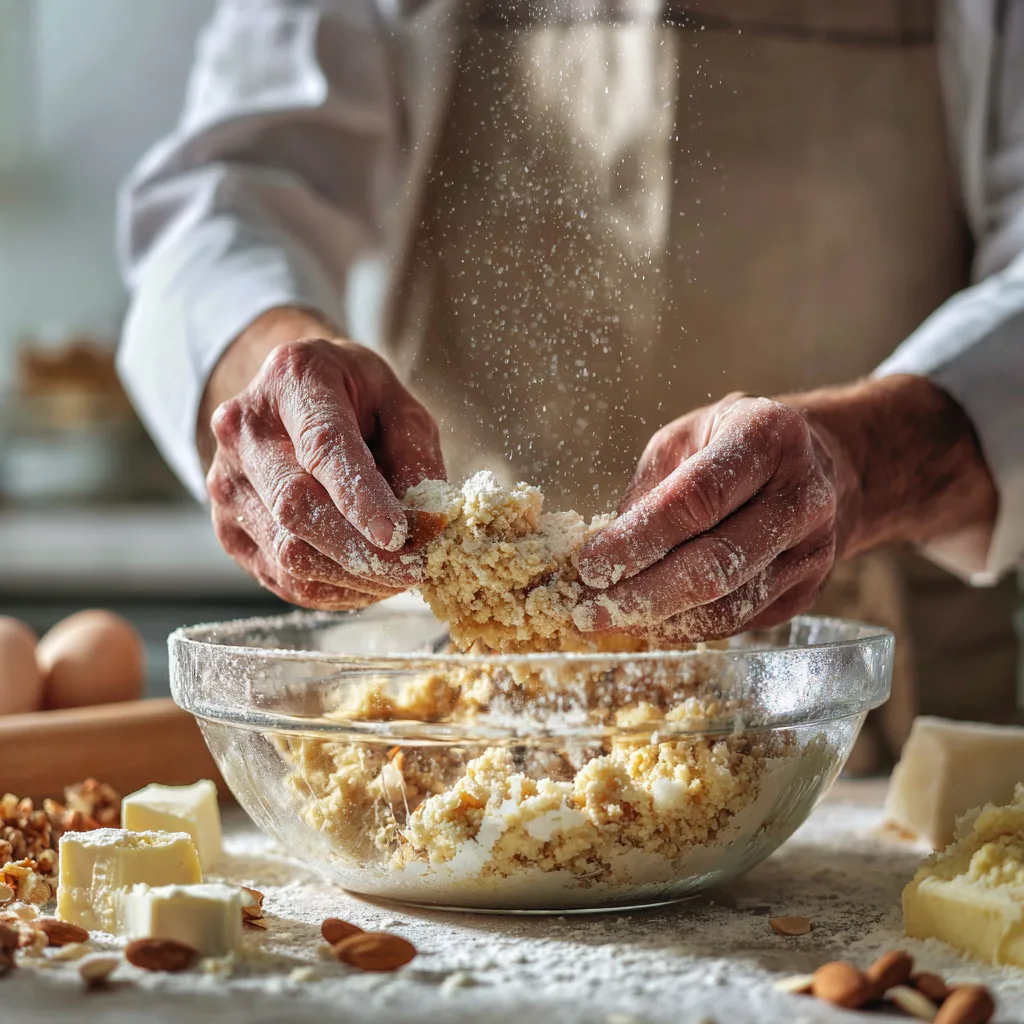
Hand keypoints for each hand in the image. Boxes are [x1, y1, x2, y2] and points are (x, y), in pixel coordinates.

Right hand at [204, 313, 444, 609]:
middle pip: (297, 508)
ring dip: (353, 577)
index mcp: (294, 380)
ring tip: (399, 576)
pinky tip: (367, 581)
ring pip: (288, 553)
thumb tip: (426, 524)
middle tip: (416, 569)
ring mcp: (228, 483)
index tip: (398, 535)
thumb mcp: (400, 406)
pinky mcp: (227, 528)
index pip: (323, 447)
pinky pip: (281, 578)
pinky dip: (333, 589)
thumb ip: (415, 457)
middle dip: (363, 551)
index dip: (361, 497)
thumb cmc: (356, 400)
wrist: (291, 399)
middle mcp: (245, 430)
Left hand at [573, 394, 848, 641]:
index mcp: (767, 436)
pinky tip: (648, 621)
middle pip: (715, 564)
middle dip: (642, 595)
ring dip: (659, 621)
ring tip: (608, 621)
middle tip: (588, 611)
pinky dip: (684, 628)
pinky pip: (737, 622)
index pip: (698, 499)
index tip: (590, 565)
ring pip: (726, 606)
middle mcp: (802, 495)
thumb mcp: (684, 440)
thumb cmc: (729, 446)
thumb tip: (600, 557)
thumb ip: (647, 493)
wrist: (818, 466)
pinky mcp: (806, 592)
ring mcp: (812, 550)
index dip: (639, 538)